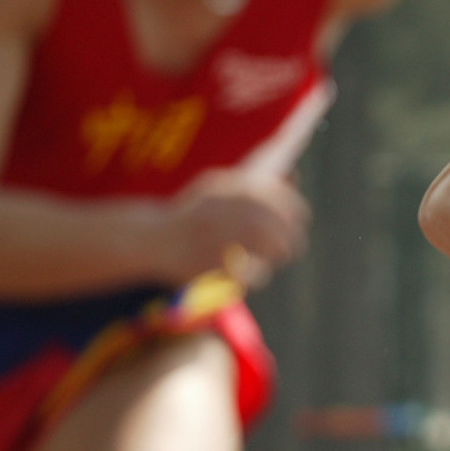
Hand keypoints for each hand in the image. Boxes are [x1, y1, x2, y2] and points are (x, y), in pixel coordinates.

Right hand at [159, 167, 309, 287]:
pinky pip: (247, 270)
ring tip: (278, 258)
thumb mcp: (220, 191)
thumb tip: (295, 177)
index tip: (300, 219)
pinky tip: (255, 274)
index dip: (293, 208)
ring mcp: (212, 233)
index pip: (273, 194)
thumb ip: (256, 183)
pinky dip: (257, 274)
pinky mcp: (208, 261)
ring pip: (265, 244)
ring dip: (278, 253)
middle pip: (273, 221)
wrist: (149, 240)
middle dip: (289, 236)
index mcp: (225, 186)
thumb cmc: (195, 217)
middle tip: (292, 247)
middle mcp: (220, 206)